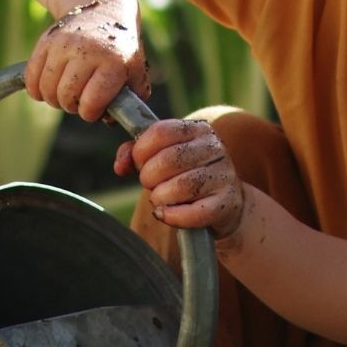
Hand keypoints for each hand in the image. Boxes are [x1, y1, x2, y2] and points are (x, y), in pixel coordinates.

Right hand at [23, 0, 148, 119]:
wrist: (104, 10)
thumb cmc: (120, 48)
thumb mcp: (135, 69)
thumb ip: (129, 97)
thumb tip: (109, 120)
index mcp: (113, 62)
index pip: (92, 101)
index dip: (90, 113)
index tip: (93, 110)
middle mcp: (87, 51)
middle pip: (67, 96)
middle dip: (72, 106)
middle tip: (79, 100)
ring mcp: (64, 44)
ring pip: (47, 88)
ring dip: (54, 99)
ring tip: (65, 94)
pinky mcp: (46, 40)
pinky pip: (31, 76)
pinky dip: (36, 89)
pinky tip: (46, 90)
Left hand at [117, 118, 246, 239]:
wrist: (222, 203)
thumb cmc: (184, 176)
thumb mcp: (161, 158)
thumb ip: (135, 155)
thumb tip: (120, 166)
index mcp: (197, 129)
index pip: (161, 132)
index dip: (141, 151)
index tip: (139, 164)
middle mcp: (214, 147)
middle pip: (168, 159)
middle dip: (149, 177)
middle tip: (150, 184)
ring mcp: (224, 175)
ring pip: (181, 186)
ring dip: (160, 197)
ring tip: (160, 199)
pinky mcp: (227, 202)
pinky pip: (194, 212)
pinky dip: (173, 216)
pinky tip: (166, 214)